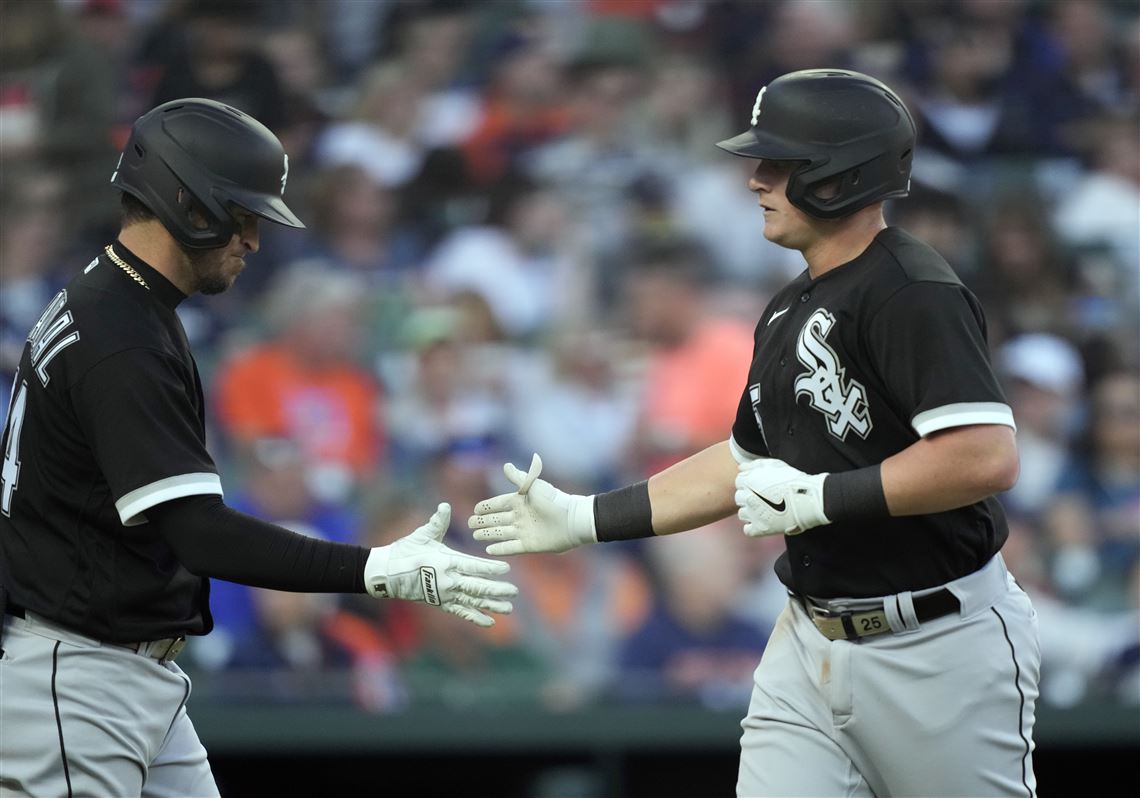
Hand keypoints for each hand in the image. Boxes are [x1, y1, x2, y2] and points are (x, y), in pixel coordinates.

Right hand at [364, 502, 517, 626]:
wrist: (385, 574)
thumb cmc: (404, 551)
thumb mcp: (422, 535)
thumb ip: (437, 523)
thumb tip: (445, 506)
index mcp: (445, 562)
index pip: (472, 566)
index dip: (490, 568)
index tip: (506, 568)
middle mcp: (447, 581)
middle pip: (477, 587)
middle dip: (497, 590)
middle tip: (514, 592)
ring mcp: (444, 594)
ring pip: (472, 601)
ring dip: (491, 605)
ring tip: (509, 609)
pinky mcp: (439, 603)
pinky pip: (460, 612)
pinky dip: (475, 617)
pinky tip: (490, 622)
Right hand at [468, 454, 596, 554]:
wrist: (572, 520)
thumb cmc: (554, 500)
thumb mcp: (534, 486)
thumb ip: (519, 478)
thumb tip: (505, 465)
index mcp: (520, 501)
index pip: (499, 504)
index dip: (487, 507)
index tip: (476, 509)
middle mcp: (520, 517)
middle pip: (497, 519)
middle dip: (483, 521)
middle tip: (470, 523)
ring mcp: (524, 531)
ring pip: (501, 533)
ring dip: (488, 534)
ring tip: (476, 535)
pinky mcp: (529, 545)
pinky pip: (511, 547)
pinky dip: (500, 549)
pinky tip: (489, 550)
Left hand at [734, 458, 829, 536]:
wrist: (810, 499)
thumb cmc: (794, 480)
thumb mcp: (776, 465)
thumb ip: (755, 465)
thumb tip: (740, 468)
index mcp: (749, 481)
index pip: (739, 482)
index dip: (750, 484)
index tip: (762, 486)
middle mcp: (748, 497)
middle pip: (739, 498)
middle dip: (750, 497)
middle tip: (765, 498)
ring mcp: (753, 514)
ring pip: (742, 514)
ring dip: (751, 512)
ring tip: (766, 510)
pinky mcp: (761, 529)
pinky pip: (747, 530)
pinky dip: (754, 527)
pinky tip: (765, 522)